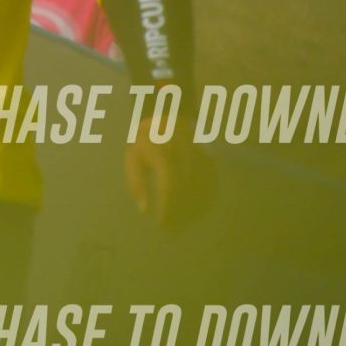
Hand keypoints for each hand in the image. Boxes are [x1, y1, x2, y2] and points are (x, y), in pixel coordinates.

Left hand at [125, 114, 213, 229]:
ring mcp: (201, 155)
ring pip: (202, 191)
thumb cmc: (145, 140)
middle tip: (171, 231)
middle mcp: (185, 153)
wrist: (167, 113)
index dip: (168, 208)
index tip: (162, 225)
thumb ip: (136, 183)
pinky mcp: (210, 159)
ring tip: (181, 225)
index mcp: (163, 151)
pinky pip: (212, 186)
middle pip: (187, 192)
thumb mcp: (133, 157)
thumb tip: (144, 210)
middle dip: (180, 215)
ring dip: (193, 213)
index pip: (169, 186)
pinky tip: (194, 215)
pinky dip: (205, 204)